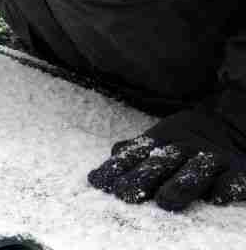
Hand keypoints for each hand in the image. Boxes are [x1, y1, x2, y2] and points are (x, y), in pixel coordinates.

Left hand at [87, 100, 245, 210]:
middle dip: (142, 177)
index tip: (98, 183)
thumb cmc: (186, 142)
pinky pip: (234, 178)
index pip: (135, 154)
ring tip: (166, 201)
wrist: (233, 128)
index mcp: (162, 139)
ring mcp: (214, 157)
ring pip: (197, 168)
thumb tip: (110, 159)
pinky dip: (227, 187)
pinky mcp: (241, 170)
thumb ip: (135, 151)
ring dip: (181, 184)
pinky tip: (217, 197)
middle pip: (162, 161)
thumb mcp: (159, 140)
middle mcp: (185, 147)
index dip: (117, 168)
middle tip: (125, 195)